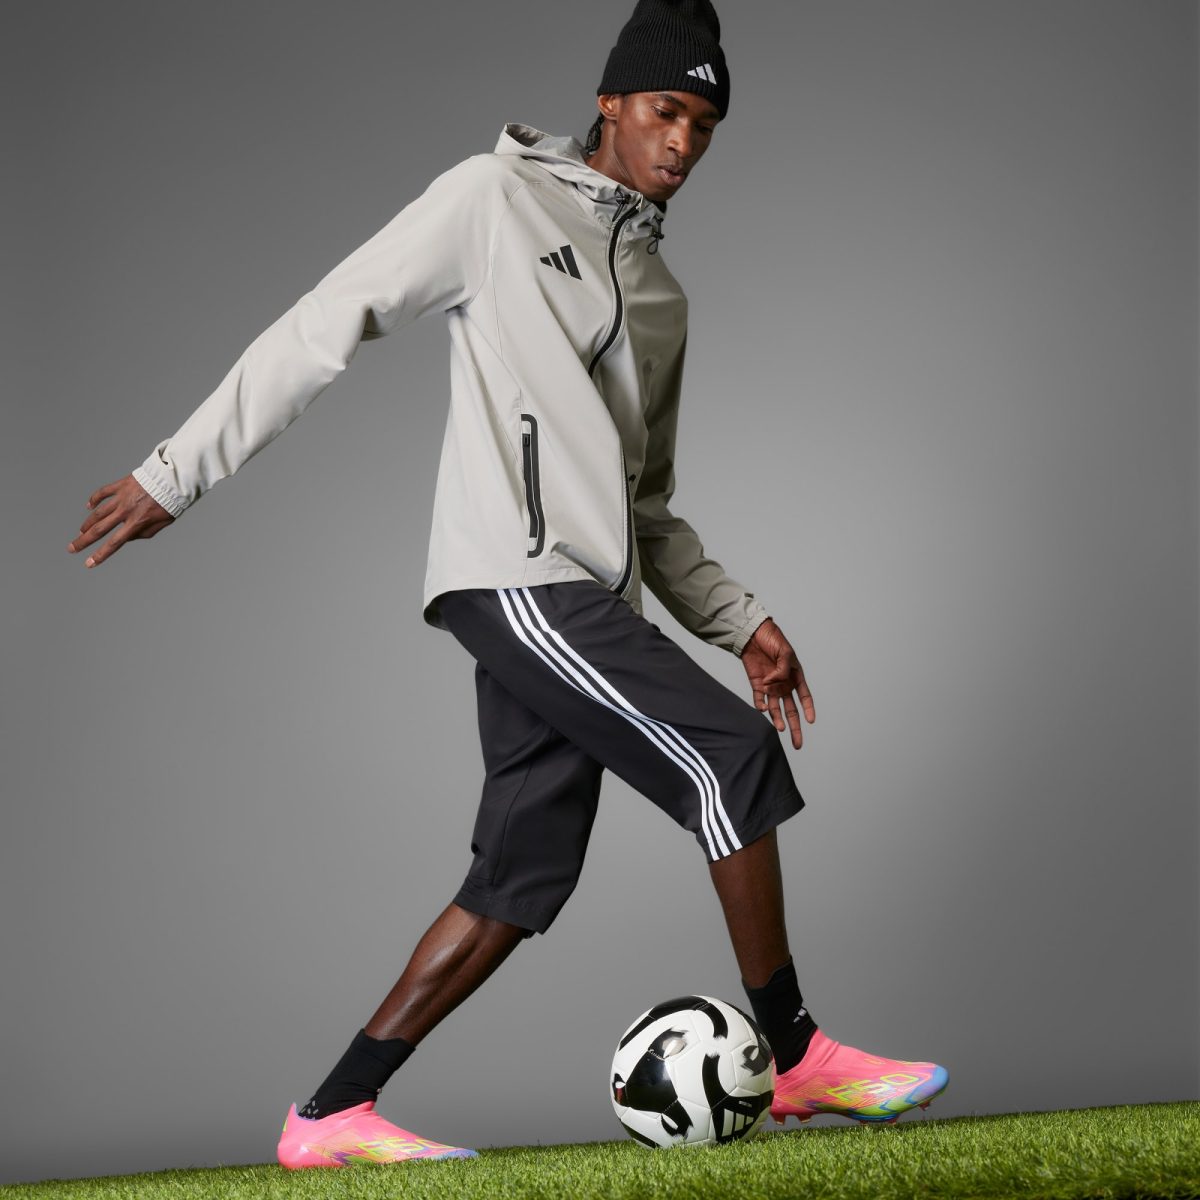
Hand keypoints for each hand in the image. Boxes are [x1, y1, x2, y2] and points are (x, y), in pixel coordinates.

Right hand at [67, 475, 174, 566]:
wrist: (173, 480)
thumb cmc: (170, 503)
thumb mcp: (161, 523)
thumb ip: (143, 533)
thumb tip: (126, 538)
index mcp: (137, 523)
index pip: (114, 543)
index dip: (101, 554)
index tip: (89, 563)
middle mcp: (125, 511)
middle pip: (99, 529)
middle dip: (83, 541)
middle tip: (71, 548)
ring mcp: (121, 497)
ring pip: (98, 512)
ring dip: (87, 524)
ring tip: (80, 532)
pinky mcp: (121, 485)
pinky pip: (103, 492)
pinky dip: (94, 499)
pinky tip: (88, 506)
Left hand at [740, 618, 815, 748]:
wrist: (753, 634)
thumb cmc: (773, 639)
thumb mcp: (785, 652)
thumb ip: (782, 670)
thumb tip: (774, 683)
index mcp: (795, 676)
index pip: (805, 697)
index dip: (808, 709)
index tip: (811, 720)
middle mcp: (784, 685)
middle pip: (791, 710)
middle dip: (795, 727)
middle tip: (798, 744)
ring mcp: (770, 687)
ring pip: (776, 709)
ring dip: (778, 720)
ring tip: (780, 729)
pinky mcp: (757, 685)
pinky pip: (759, 700)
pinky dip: (760, 706)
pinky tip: (763, 708)